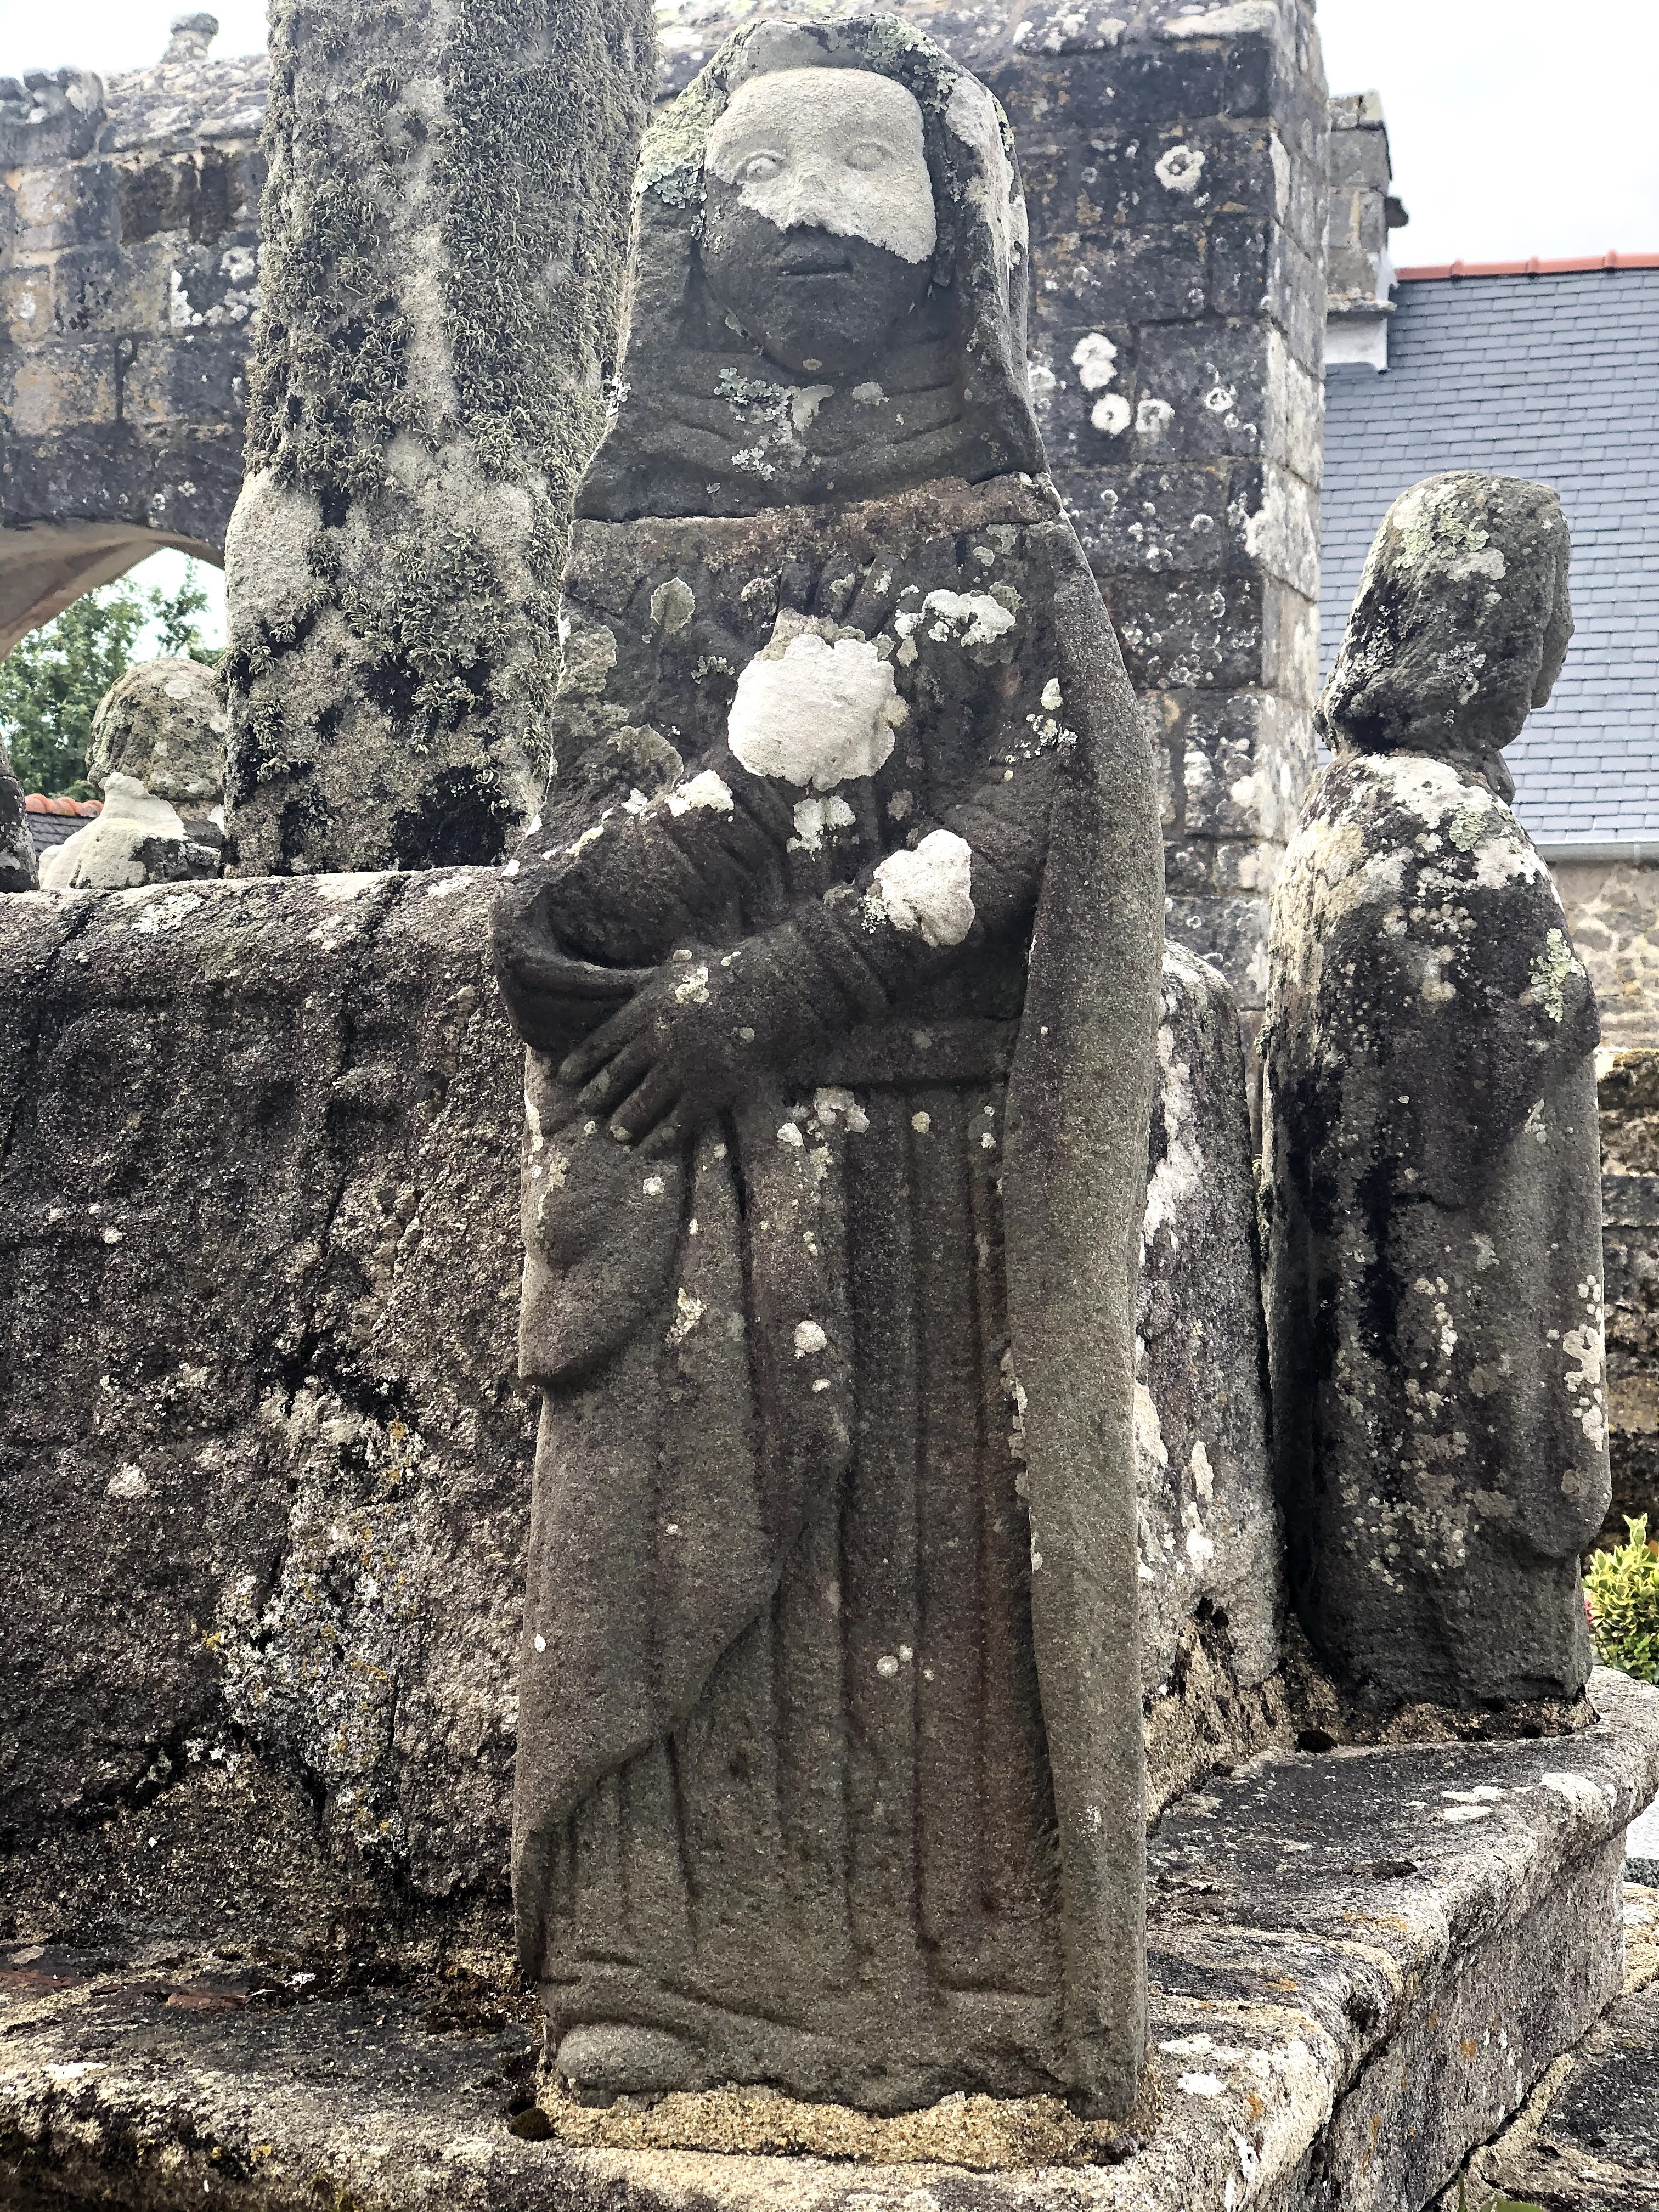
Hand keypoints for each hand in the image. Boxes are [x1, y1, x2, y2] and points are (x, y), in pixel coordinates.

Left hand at [558, 945, 800, 1150]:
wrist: (774, 991)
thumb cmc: (729, 972)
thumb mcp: (681, 965)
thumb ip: (655, 979)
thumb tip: (637, 974)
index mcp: (646, 1010)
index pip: (601, 1042)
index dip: (581, 1063)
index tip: (565, 1077)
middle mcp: (658, 1042)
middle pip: (616, 1077)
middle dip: (597, 1096)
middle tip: (586, 1109)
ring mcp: (683, 1070)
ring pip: (642, 1105)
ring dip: (625, 1122)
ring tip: (616, 1133)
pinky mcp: (710, 1092)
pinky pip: (678, 1124)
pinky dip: (661, 1140)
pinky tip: (650, 1150)